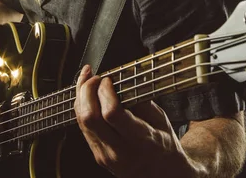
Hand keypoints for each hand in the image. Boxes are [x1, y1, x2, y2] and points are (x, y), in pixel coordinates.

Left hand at [74, 65, 192, 177]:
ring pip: (82, 122)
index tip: (109, 79)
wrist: (162, 175)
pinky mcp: (97, 155)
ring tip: (86, 78)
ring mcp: (106, 156)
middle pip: (90, 118)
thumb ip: (142, 101)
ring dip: (81, 96)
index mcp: (141, 141)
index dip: (105, 92)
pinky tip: (86, 95)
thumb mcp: (161, 120)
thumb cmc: (164, 146)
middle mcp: (120, 151)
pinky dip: (82, 108)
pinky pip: (83, 128)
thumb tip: (124, 79)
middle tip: (95, 77)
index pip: (112, 114)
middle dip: (87, 91)